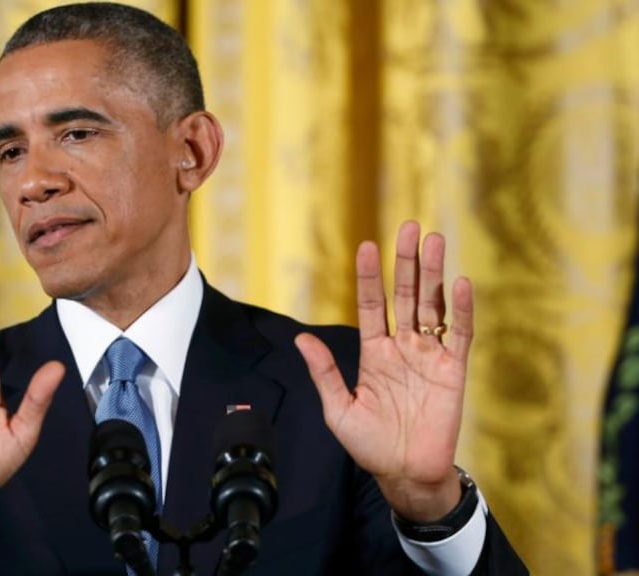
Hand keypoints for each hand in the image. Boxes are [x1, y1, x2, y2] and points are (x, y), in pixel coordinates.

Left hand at [295, 221, 470, 521]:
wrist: (404, 474)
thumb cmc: (369, 445)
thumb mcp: (339, 409)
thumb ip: (324, 372)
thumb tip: (301, 338)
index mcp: (374, 353)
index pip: (372, 305)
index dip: (370, 276)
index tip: (367, 246)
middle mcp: (403, 348)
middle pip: (406, 295)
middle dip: (407, 262)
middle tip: (410, 226)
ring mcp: (429, 357)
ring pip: (433, 306)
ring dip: (434, 274)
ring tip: (434, 240)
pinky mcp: (453, 371)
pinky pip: (459, 335)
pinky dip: (460, 311)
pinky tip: (459, 284)